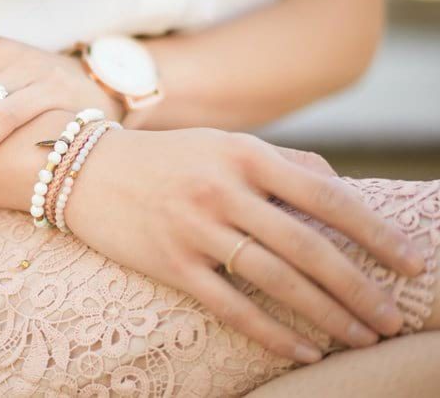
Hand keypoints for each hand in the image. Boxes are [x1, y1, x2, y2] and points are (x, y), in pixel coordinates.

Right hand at [67, 128, 424, 362]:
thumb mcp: (223, 143)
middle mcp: (222, 190)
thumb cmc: (164, 156)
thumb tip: (339, 190)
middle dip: (359, 287)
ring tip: (359, 336)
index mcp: (244, 155)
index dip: (375, 233)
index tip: (411, 263)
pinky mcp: (169, 261)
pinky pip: (229, 303)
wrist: (85, 169)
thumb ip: (282, 162)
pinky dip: (270, 330)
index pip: (326, 197)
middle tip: (391, 318)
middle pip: (307, 247)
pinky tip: (302, 349)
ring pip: (274, 278)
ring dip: (325, 313)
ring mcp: (194, 228)